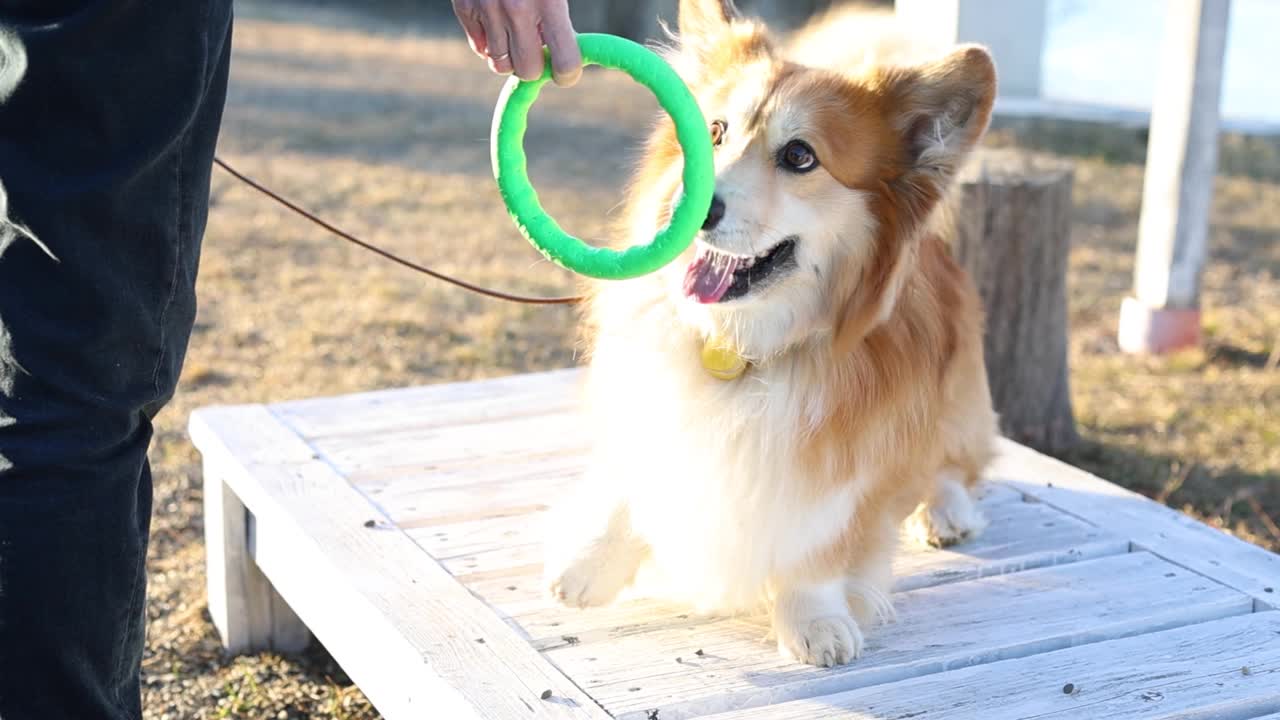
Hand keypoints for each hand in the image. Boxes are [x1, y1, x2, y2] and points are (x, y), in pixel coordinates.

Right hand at [452, 0, 582, 86]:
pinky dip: (489, 43)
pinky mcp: (464, 8)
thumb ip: (560, 19)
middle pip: (526, 71)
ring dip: (510, 56)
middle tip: (539, 50)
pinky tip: (497, 24)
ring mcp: (486, 10)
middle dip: (535, 66)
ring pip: (499, 64)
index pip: (565, 62)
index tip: (566, 71)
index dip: (568, 74)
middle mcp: (516, 10)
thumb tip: (564, 57)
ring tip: (517, 35)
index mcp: (549, 2)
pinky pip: (479, 48)